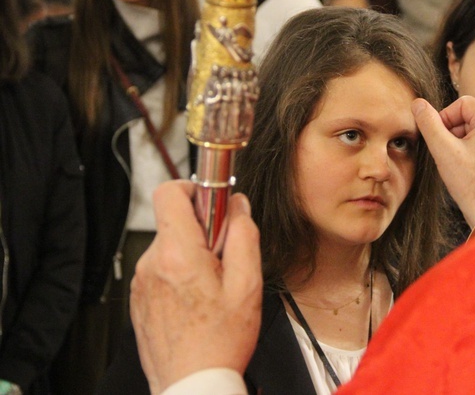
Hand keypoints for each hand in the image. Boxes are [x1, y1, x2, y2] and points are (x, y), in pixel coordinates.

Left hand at [130, 180, 262, 393]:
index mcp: (178, 254)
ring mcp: (141, 281)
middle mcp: (152, 263)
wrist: (191, 384)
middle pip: (175, 221)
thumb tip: (238, 206)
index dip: (194, 187)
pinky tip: (197, 300)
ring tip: (212, 287)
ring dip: (192, 254)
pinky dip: (180, 273)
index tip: (214, 202)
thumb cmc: (220, 342)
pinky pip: (161, 268)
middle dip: (203, 229)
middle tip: (225, 258)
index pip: (169, 192)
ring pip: (170, 246)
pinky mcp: (139, 297)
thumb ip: (244, 235)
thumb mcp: (248, 285)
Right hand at [412, 97, 474, 226]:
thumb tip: (417, 104)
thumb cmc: (470, 183)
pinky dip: (470, 151)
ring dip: (460, 142)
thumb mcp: (442, 149)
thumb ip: (428, 123)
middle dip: (452, 132)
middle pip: (469, 116)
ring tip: (457, 163)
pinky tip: (466, 169)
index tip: (439, 138)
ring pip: (474, 130)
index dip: (444, 118)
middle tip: (446, 152)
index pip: (462, 103)